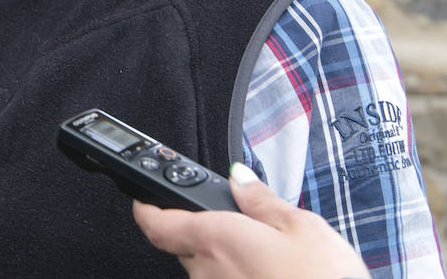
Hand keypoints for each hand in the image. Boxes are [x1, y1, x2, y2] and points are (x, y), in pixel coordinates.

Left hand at [133, 163, 370, 278]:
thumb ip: (261, 200)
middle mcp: (206, 272)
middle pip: (184, 246)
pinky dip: (239, 278)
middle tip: (237, 226)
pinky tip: (269, 278)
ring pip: (206, 272)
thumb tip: (238, 177)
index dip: (145, 207)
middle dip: (203, 232)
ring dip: (224, 261)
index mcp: (216, 239)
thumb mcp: (302, 227)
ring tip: (267, 259)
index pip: (156, 223)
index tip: (144, 197)